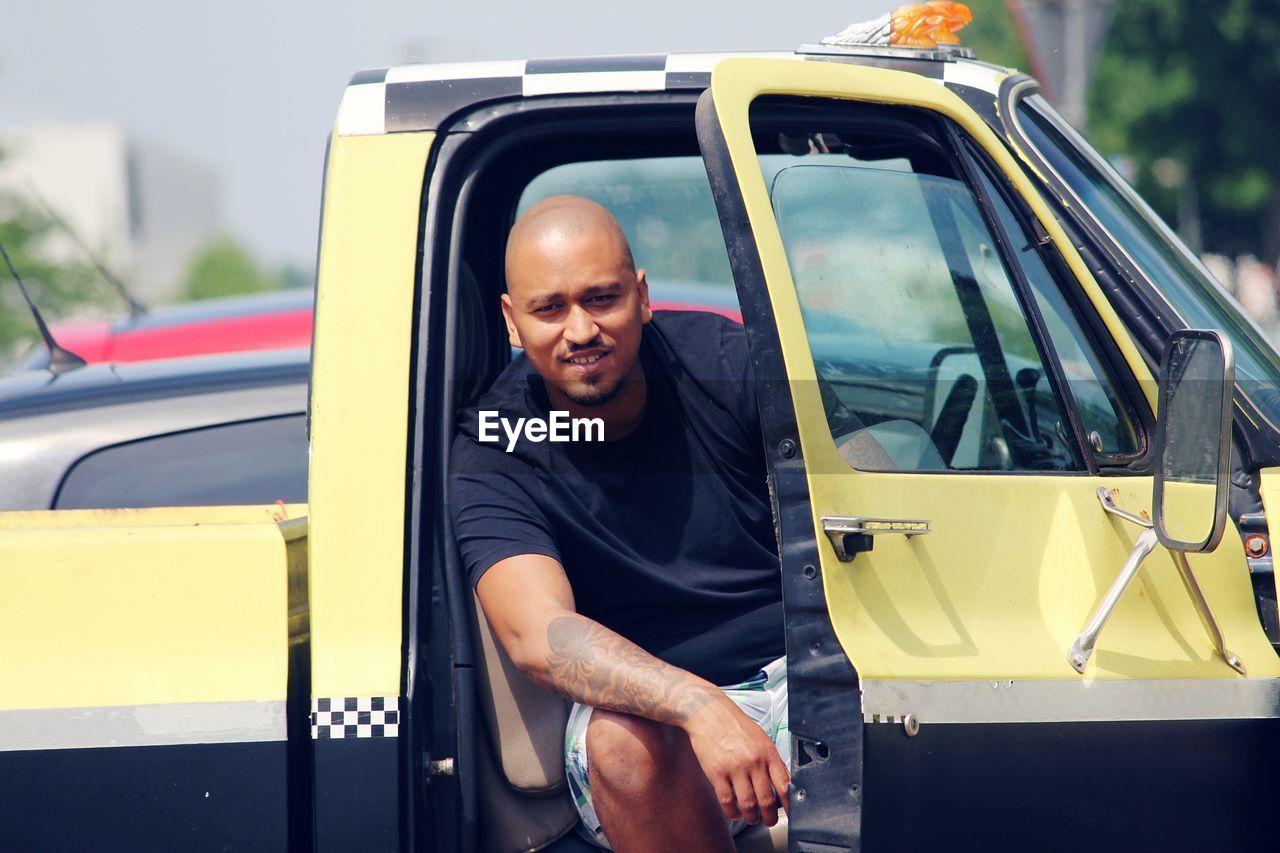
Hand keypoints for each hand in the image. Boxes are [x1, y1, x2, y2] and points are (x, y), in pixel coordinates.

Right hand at [680, 695, 790, 826]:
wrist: (709, 712)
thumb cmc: (735, 726)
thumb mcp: (760, 738)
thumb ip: (771, 760)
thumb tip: (783, 784)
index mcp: (767, 752)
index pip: (784, 785)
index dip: (789, 804)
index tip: (789, 813)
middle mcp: (753, 761)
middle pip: (766, 800)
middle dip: (769, 817)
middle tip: (768, 821)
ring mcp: (734, 768)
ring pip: (748, 805)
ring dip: (751, 817)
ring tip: (751, 818)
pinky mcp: (716, 773)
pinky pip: (727, 801)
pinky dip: (732, 812)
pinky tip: (734, 811)